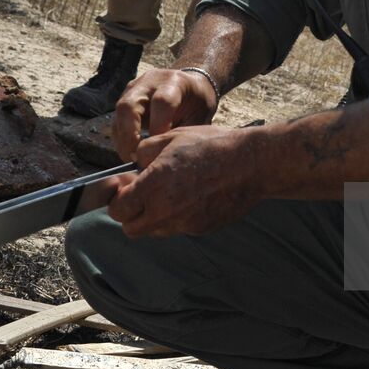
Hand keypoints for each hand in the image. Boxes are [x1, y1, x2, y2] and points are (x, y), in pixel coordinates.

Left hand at [107, 125, 264, 236]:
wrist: (250, 163)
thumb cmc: (211, 145)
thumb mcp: (171, 137)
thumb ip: (144, 153)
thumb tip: (134, 166)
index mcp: (154, 186)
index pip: (118, 209)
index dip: (117, 198)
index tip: (125, 187)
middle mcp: (166, 211)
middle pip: (131, 228)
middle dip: (131, 213)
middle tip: (142, 194)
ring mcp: (184, 224)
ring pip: (154, 230)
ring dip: (152, 217)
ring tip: (169, 193)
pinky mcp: (201, 229)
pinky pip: (178, 228)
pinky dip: (177, 217)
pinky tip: (191, 196)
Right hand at [112, 67, 218, 161]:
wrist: (189, 86)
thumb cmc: (196, 104)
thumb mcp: (199, 117)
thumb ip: (185, 134)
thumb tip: (168, 158)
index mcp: (173, 82)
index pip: (161, 102)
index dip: (158, 128)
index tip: (159, 150)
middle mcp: (149, 82)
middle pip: (129, 105)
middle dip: (130, 135)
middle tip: (136, 158)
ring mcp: (133, 89)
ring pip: (119, 114)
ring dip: (123, 140)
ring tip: (133, 160)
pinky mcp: (124, 99)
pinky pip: (117, 120)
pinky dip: (121, 139)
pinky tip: (130, 153)